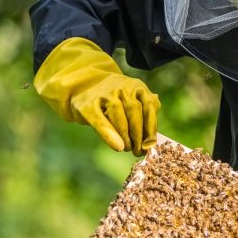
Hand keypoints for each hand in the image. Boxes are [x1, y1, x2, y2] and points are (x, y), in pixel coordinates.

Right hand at [34, 37, 159, 155]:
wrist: (84, 85)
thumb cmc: (114, 99)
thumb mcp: (133, 100)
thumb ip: (145, 112)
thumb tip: (152, 140)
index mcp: (137, 86)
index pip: (149, 106)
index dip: (151, 127)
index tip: (151, 144)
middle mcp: (123, 88)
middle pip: (135, 112)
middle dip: (139, 135)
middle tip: (138, 151)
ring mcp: (105, 94)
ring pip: (119, 118)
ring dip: (126, 137)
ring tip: (127, 148)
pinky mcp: (87, 105)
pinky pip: (101, 122)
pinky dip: (110, 135)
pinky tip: (118, 147)